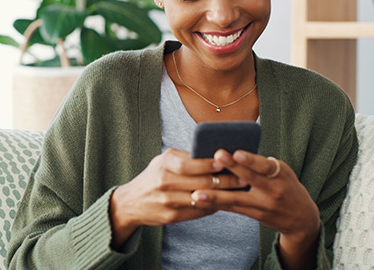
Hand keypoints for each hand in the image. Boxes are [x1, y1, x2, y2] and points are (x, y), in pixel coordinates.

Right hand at [109, 148, 244, 248]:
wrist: (131, 202)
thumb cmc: (153, 176)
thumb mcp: (164, 161)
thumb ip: (185, 158)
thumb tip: (214, 156)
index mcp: (163, 165)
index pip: (189, 164)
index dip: (209, 164)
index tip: (227, 161)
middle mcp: (164, 183)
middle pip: (200, 182)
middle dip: (224, 180)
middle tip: (242, 178)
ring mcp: (168, 201)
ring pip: (201, 198)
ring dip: (222, 195)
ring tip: (238, 190)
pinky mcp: (171, 217)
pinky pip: (197, 211)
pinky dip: (212, 206)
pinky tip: (224, 202)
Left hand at [190, 149, 320, 268]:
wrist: (302, 218)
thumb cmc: (286, 185)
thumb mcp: (282, 171)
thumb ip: (261, 164)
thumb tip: (233, 152)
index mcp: (280, 174)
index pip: (264, 165)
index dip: (250, 160)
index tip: (236, 153)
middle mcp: (273, 190)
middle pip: (250, 179)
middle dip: (232, 169)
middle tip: (215, 158)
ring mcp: (263, 205)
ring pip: (236, 199)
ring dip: (215, 196)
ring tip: (196, 193)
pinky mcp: (255, 215)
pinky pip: (233, 208)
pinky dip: (217, 204)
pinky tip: (200, 201)